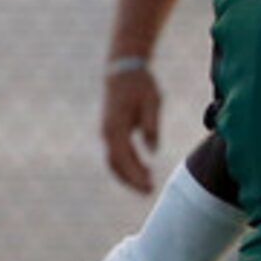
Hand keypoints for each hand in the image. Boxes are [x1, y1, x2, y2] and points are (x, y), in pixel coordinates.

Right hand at [101, 65, 161, 193]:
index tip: (148, 186)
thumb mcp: (152, 102)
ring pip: (115, 161)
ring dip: (129, 174)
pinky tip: (146, 170)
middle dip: (131, 180)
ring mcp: (108, 132)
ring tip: (149, 184)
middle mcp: (108, 132)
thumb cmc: (140, 85)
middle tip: (149, 191)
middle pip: (115, 164)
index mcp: (116, 126)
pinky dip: (129, 165)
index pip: (122, 158)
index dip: (134, 175)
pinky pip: (117, 153)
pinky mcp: (112, 131)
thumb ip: (151, 126)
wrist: (123, 70)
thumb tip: (152, 151)